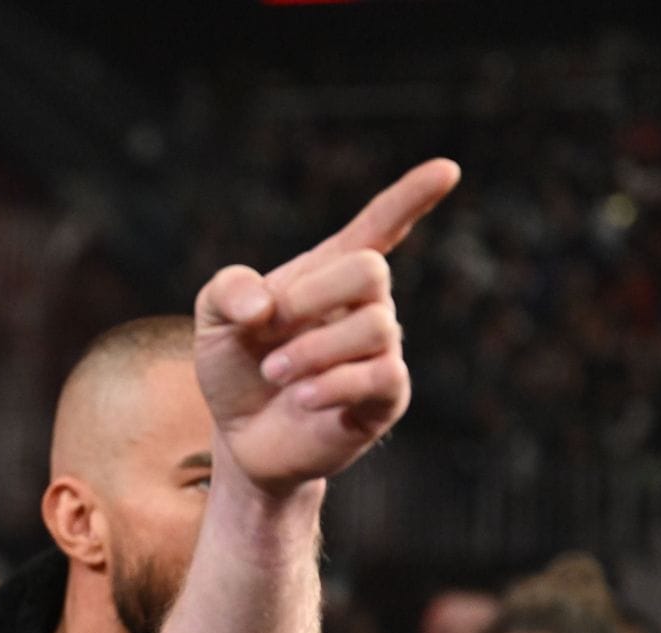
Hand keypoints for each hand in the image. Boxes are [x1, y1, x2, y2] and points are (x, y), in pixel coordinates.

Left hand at [193, 159, 460, 494]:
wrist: (241, 436)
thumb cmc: (236, 368)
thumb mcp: (213, 320)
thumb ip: (228, 290)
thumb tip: (264, 305)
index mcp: (329, 274)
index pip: (379, 227)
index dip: (411, 198)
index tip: (447, 169)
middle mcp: (365, 306)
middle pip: (371, 271)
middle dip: (312, 296)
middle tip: (270, 328)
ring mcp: (381, 352)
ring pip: (375, 327)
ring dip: (312, 350)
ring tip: (274, 373)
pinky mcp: (385, 398)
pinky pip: (380, 377)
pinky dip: (333, 384)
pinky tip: (302, 397)